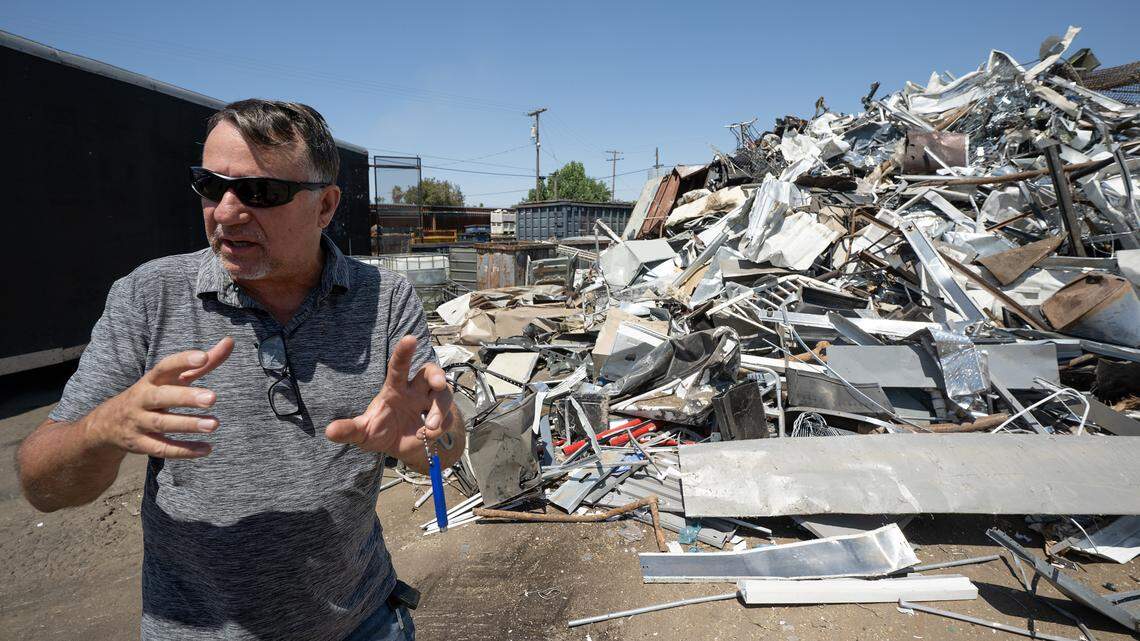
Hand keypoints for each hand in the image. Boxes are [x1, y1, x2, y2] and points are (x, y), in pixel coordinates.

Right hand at [85, 337, 233, 457]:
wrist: (108, 423)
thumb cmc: (153, 394)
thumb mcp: (171, 379)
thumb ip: (201, 364)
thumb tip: (230, 341)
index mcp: (151, 380)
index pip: (165, 366)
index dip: (182, 361)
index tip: (204, 357)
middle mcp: (142, 399)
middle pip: (162, 397)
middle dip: (186, 397)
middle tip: (212, 398)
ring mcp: (138, 422)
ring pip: (162, 424)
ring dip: (188, 424)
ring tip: (214, 424)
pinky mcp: (139, 444)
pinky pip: (161, 448)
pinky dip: (183, 450)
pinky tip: (206, 449)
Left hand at [325, 336, 453, 455]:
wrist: (399, 449)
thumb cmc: (380, 432)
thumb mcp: (363, 432)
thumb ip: (349, 430)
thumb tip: (329, 431)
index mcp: (395, 388)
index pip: (399, 366)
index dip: (404, 352)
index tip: (410, 338)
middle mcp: (415, 391)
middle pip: (431, 372)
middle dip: (437, 375)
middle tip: (438, 384)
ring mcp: (430, 404)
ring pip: (444, 396)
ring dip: (440, 410)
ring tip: (429, 427)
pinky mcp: (442, 419)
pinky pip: (449, 419)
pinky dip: (440, 428)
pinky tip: (427, 437)